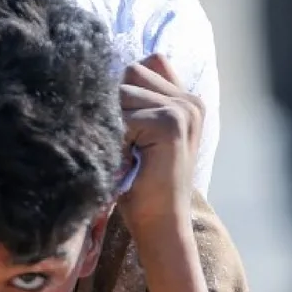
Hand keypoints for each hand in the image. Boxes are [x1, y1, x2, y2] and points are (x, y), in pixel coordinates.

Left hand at [116, 53, 203, 236]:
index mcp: (186, 99)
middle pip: (129, 73)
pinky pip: (121, 114)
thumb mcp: (142, 136)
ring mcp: (182, 110)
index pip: (142, 66)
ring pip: (122, 91)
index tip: (126, 128)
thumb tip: (103, 70)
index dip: (125, 92)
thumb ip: (138, 101)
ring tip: (124, 153)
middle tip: (124, 145)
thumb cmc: (143, 185)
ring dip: (113, 123)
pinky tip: (125, 161)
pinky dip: (114, 138)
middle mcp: (189, 100)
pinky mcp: (170, 122)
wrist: (161, 226)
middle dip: (116, 106)